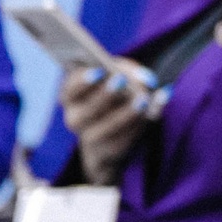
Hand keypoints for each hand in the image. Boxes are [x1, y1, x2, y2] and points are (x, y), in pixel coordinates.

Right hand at [60, 63, 154, 184]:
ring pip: (107, 127)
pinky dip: (138, 126)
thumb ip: (130, 72)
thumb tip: (145, 79)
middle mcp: (75, 118)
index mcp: (71, 96)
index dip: (83, 80)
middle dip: (106, 94)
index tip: (99, 71)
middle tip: (121, 80)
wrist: (111, 132)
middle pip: (88, 109)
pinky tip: (150, 115)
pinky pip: (124, 140)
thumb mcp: (120, 76)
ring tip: (143, 100)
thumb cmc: (115, 93)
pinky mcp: (109, 151)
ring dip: (126, 113)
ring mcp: (90, 138)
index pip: (71, 88)